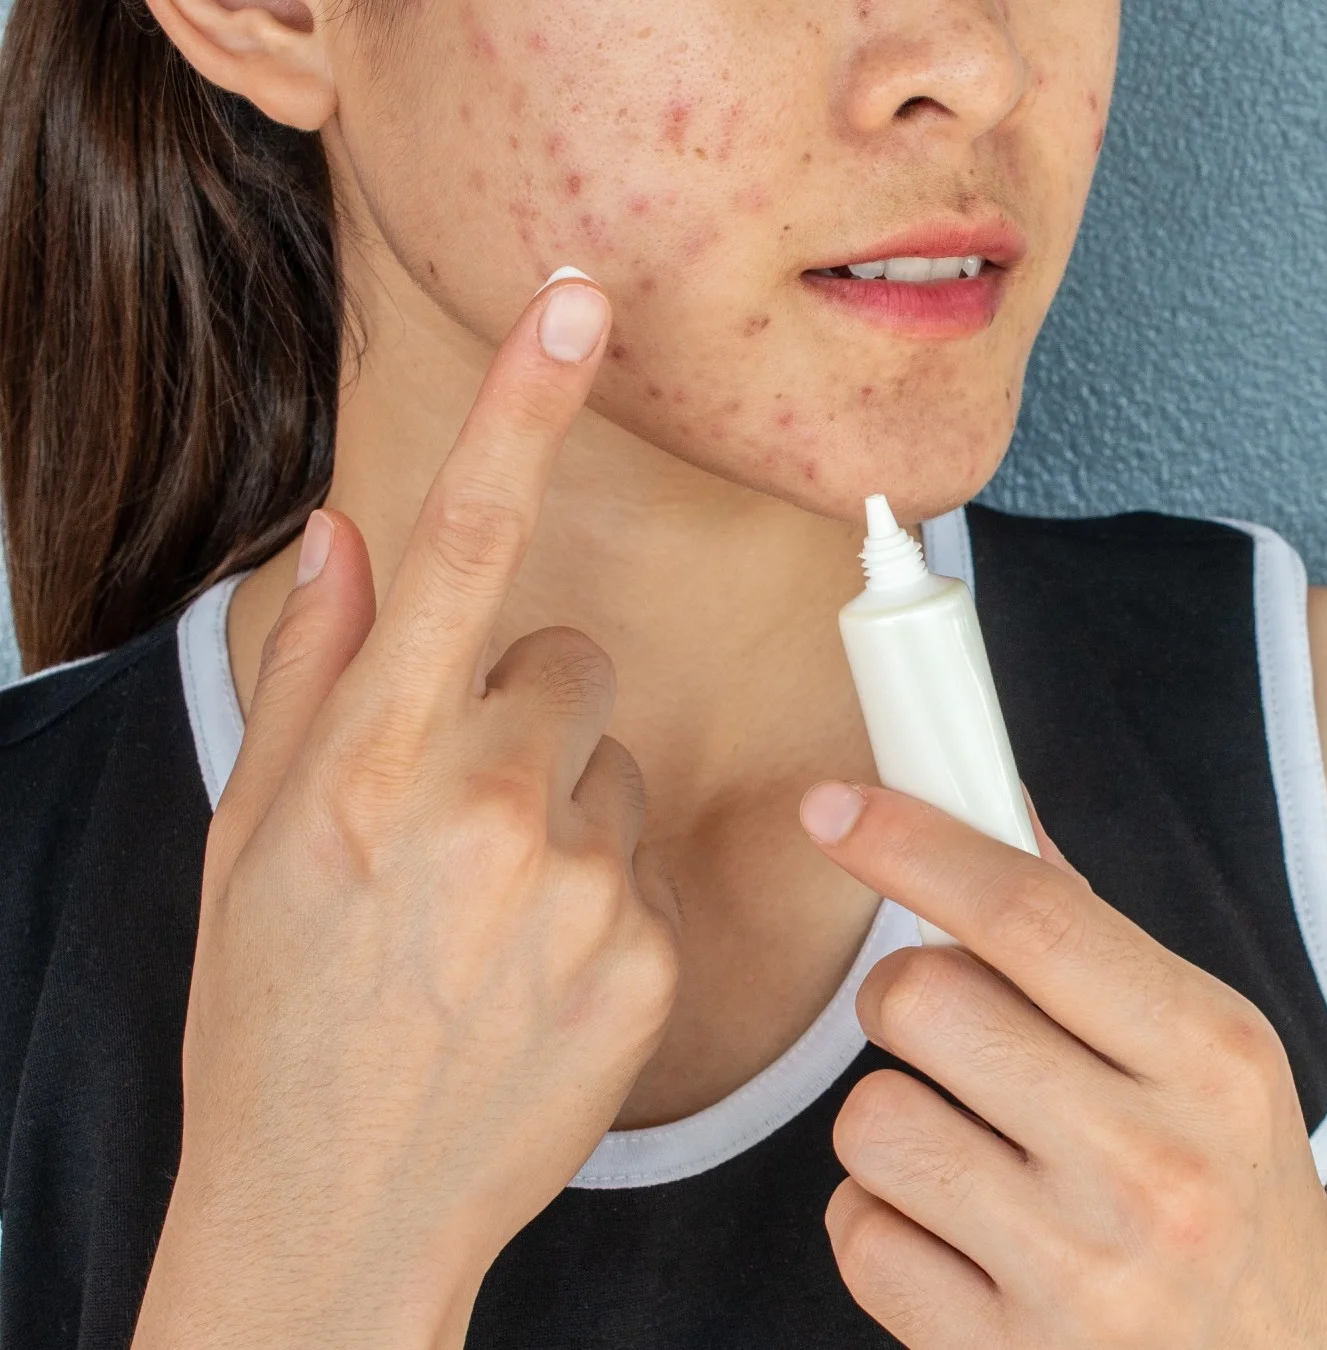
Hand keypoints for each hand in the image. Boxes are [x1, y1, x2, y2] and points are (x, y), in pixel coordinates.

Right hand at [135, 275, 680, 1349]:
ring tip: (491, 916)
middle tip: (459, 826)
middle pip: (568, 665)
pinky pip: (651, 862)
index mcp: (370, 762)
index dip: (524, 415)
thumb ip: (310, 675)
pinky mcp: (652, 951)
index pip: (459, 549)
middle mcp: (483, 804)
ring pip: (614, 764)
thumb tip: (345, 533)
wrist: (336, 1207)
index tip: (580, 308)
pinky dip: (608, 898)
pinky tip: (537, 971)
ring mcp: (579, 882)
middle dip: (526, 716)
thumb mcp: (254, 842)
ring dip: (567, 812)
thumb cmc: (278, 1016)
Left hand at [800, 782, 1326, 1349]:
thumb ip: (1097, 944)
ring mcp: (1080, 1275)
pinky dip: (885, 1227)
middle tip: (949, 1032)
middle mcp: (1154, 1165)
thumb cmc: (1237, 1201)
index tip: (836, 806)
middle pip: (924, 1002)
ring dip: (896, 1124)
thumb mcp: (1211, 1062)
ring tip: (971, 1154)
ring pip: (872, 1122)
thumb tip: (993, 809)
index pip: (1033, 917)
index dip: (915, 845)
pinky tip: (959, 1239)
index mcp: (1214, 1059)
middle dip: (907, 998)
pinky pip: (858, 1237)